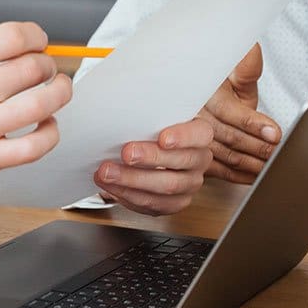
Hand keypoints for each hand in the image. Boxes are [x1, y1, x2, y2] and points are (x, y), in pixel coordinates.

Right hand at [0, 22, 72, 224]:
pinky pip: (34, 147)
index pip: (9, 38)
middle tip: (46, 67)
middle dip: (48, 64)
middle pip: (30, 68)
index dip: (35, 35)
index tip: (38, 41)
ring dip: (59, 92)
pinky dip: (51, 132)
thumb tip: (12, 44)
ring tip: (58, 89)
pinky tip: (47, 124)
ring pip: (40, 105)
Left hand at [93, 118, 213, 215]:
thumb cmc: (153, 128)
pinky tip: (110, 186)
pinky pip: (153, 205)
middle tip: (125, 153)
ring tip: (107, 172)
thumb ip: (149, 112)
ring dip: (132, 181)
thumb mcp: (155, 114)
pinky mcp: (174, 203)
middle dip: (150, 159)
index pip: (200, 134)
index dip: (183, 137)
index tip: (162, 138)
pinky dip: (128, 196)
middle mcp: (198, 161)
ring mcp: (188, 184)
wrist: (151, 148)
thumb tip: (122, 102)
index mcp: (199, 135)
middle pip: (180, 162)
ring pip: (166, 188)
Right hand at [197, 44, 280, 183]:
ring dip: (252, 165)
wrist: (199, 103)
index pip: (228, 111)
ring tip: (273, 167)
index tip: (274, 133)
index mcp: (204, 92)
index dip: (253, 123)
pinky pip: (217, 171)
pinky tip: (256, 177)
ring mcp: (189, 138)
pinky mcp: (193, 156)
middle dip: (258, 148)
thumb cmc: (222, 91)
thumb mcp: (234, 75)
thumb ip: (246, 66)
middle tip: (279, 154)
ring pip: (225, 156)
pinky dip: (239, 177)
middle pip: (229, 137)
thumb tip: (252, 47)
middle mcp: (194, 115)